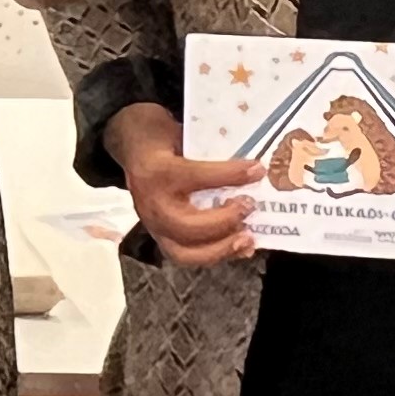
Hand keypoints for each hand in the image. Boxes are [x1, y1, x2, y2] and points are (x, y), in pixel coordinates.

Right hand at [105, 101, 263, 267]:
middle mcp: (153, 204)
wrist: (136, 156)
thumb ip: (212, 154)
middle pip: (186, 226)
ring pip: (185, 252)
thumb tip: (253, 169)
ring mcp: (155, 226)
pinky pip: (188, 257)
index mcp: (158, 172)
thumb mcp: (183, 138)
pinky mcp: (162, 240)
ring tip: (247, 237)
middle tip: (249, 205)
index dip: (230, 175)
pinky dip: (218, 255)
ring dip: (221, 248)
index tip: (258, 170)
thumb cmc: (165, 146)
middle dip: (223, 221)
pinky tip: (240, 248)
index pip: (196, 177)